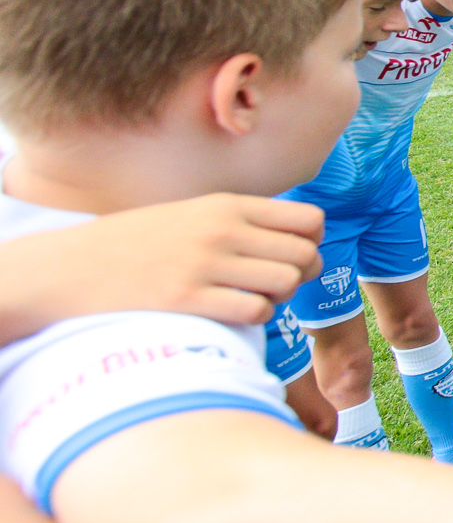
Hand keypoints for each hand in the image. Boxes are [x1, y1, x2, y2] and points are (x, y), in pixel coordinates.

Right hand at [9, 195, 322, 333]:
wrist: (71, 267)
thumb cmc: (136, 244)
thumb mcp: (192, 214)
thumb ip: (239, 221)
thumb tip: (298, 237)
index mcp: (227, 205)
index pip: (309, 220)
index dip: (311, 243)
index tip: (291, 255)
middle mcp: (223, 230)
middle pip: (305, 254)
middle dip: (302, 274)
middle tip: (276, 283)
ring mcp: (206, 264)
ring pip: (287, 283)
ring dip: (280, 297)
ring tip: (253, 297)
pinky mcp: (189, 299)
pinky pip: (256, 311)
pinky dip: (256, 316)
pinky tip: (233, 313)